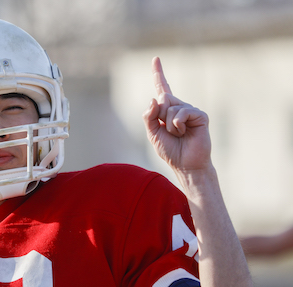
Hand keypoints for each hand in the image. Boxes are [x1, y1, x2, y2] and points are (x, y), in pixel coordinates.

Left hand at [143, 57, 211, 173]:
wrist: (185, 164)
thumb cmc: (170, 150)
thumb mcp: (152, 133)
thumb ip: (149, 116)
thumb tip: (154, 99)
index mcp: (167, 110)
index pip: (162, 88)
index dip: (159, 73)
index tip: (155, 58)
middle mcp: (179, 106)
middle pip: (162, 99)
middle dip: (160, 116)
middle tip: (169, 131)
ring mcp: (190, 110)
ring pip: (170, 107)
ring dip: (168, 125)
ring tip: (178, 135)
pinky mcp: (200, 115)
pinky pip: (181, 113)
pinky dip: (177, 125)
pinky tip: (184, 132)